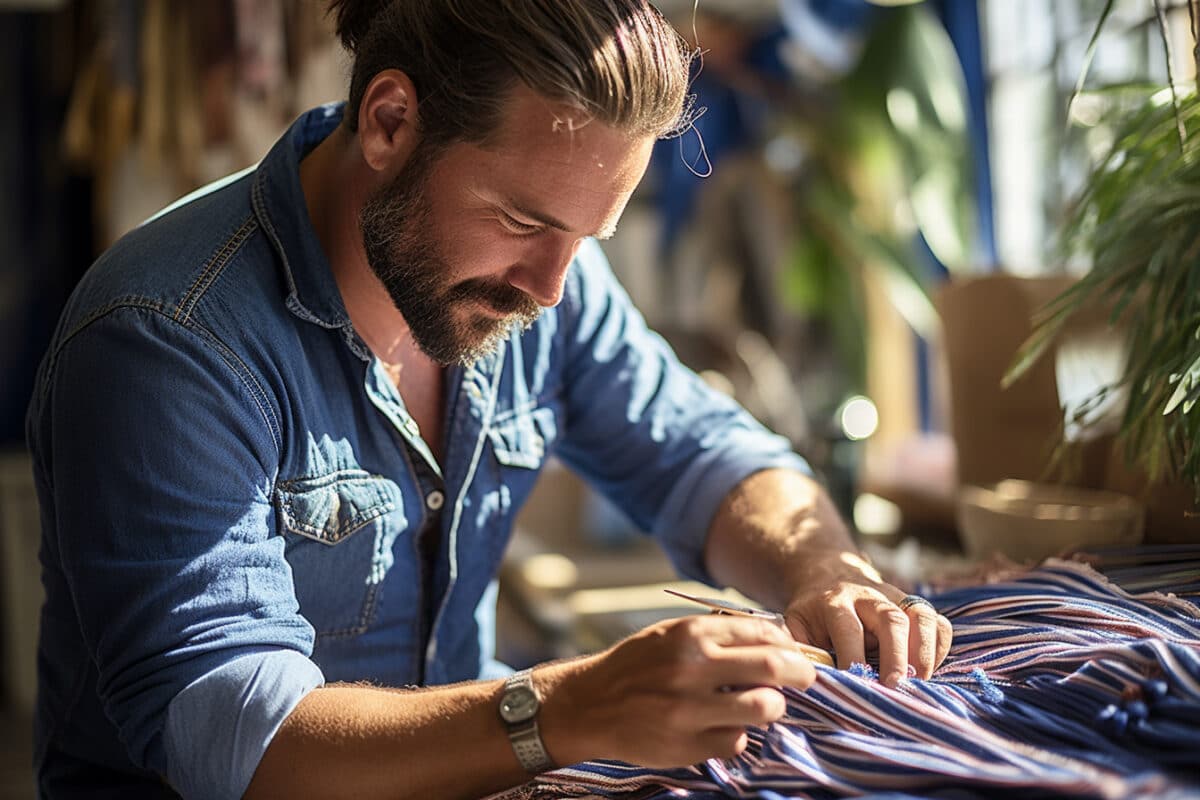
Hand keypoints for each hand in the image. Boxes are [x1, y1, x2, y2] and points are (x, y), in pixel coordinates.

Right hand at [541, 614, 815, 767]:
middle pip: (773, 666)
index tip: (794, 653)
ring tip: (763, 705)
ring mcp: (690, 709)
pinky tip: (722, 727)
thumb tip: (774, 640)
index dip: (789, 644)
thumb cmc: (638, 665)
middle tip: (806, 678)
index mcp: (691, 634)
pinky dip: (737, 735)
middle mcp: (692, 668)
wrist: (591, 704)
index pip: (764, 633)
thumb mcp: (672, 633)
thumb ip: (717, 634)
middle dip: (801, 673)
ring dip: (772, 707)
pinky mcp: (687, 745)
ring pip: (764, 708)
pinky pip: (737, 741)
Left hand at [781, 550, 952, 686]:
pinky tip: (929, 668)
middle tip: (894, 686)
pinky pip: (939, 622)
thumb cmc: (813, 612)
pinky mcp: (915, 606)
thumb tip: (802, 676)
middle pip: (891, 619)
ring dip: (924, 651)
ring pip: (921, 616)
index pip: (848, 627)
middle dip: (896, 655)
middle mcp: (869, 595)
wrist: (830, 574)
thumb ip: (798, 647)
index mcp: (835, 601)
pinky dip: (939, 647)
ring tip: (919, 681)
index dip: (853, 655)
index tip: (855, 682)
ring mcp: (897, 598)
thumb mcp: (794, 623)